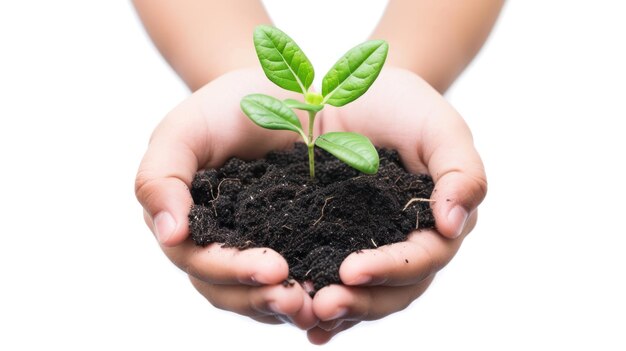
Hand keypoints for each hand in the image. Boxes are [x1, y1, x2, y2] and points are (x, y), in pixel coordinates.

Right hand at [134, 68, 318, 329]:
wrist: (276, 93)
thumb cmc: (224, 108)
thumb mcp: (184, 131)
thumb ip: (160, 177)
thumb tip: (168, 234)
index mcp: (185, 223)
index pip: (197, 260)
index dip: (231, 270)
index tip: (273, 267)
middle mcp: (215, 243)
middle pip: (227, 290)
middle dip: (261, 297)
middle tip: (298, 299)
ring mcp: (252, 249)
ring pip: (258, 295)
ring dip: (284, 306)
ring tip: (317, 306)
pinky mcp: (289, 246)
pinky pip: (294, 280)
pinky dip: (308, 292)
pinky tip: (331, 294)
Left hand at [306, 67, 486, 343]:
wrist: (356, 94)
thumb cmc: (404, 106)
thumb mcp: (439, 127)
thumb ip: (461, 172)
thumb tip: (454, 224)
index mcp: (436, 224)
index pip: (422, 258)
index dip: (391, 268)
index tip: (352, 270)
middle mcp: (406, 244)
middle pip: (393, 291)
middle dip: (360, 301)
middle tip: (322, 306)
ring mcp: (370, 248)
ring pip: (363, 295)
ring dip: (338, 310)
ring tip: (305, 316)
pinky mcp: (336, 245)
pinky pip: (330, 280)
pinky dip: (318, 300)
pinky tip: (301, 321)